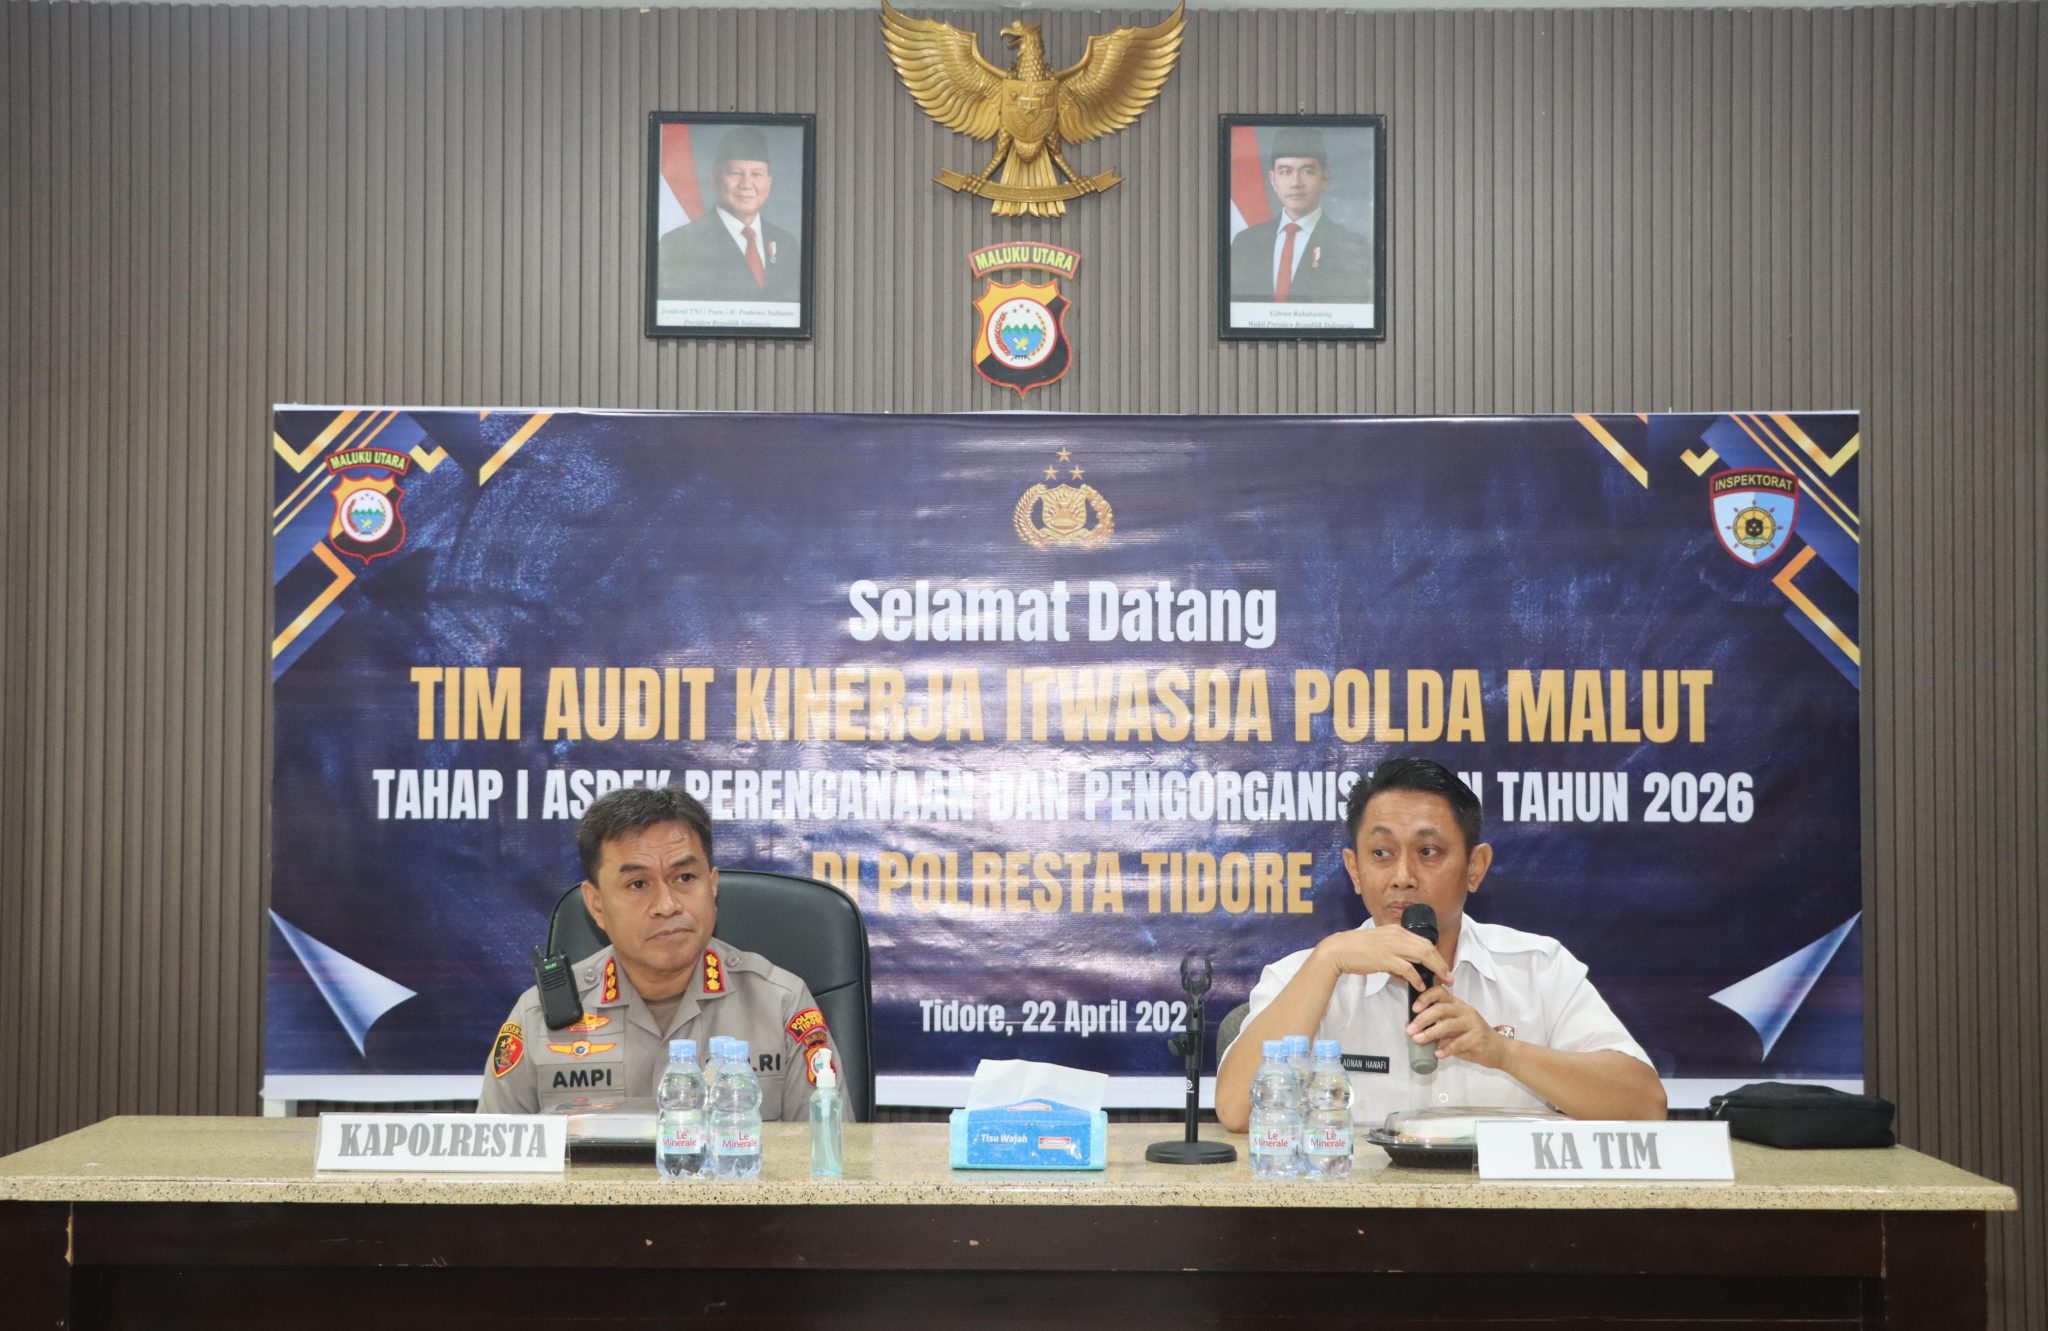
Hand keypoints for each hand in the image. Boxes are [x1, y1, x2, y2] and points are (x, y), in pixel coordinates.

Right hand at [1311, 927, 1451, 992]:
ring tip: (1443, 982)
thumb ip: (1395, 956)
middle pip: (1428, 947)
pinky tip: (1420, 986)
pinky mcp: (1385, 958)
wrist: (1339, 949)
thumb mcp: (1380, 946)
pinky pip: (1408, 969)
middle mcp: (1397, 935)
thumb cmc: (1357, 949)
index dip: (1436, 955)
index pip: (1424, 941)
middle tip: (1449, 977)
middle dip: (1441, 963)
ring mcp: (1392, 946)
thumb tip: (1407, 973)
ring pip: (1422, 955)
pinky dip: (1417, 978)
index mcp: (1397, 930)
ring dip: (1436, 970)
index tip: (1442, 967)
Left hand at [1406, 984, 1508, 1068]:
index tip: (1414, 1008)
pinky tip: (1437, 1053)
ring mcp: (1472, 1024)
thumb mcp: (1455, 1027)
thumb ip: (1439, 1025)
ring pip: (1448, 1025)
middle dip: (1422, 1019)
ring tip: (1418, 1040)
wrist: (1499, 1049)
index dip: (1425, 998)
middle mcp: (1465, 1011)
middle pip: (1441, 1009)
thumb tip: (1414, 1029)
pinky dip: (1446, 1049)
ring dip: (1430, 1033)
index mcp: (1458, 1005)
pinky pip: (1459, 1043)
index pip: (1440, 992)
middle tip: (1410, 1030)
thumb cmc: (1473, 1037)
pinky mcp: (1477, 1039)